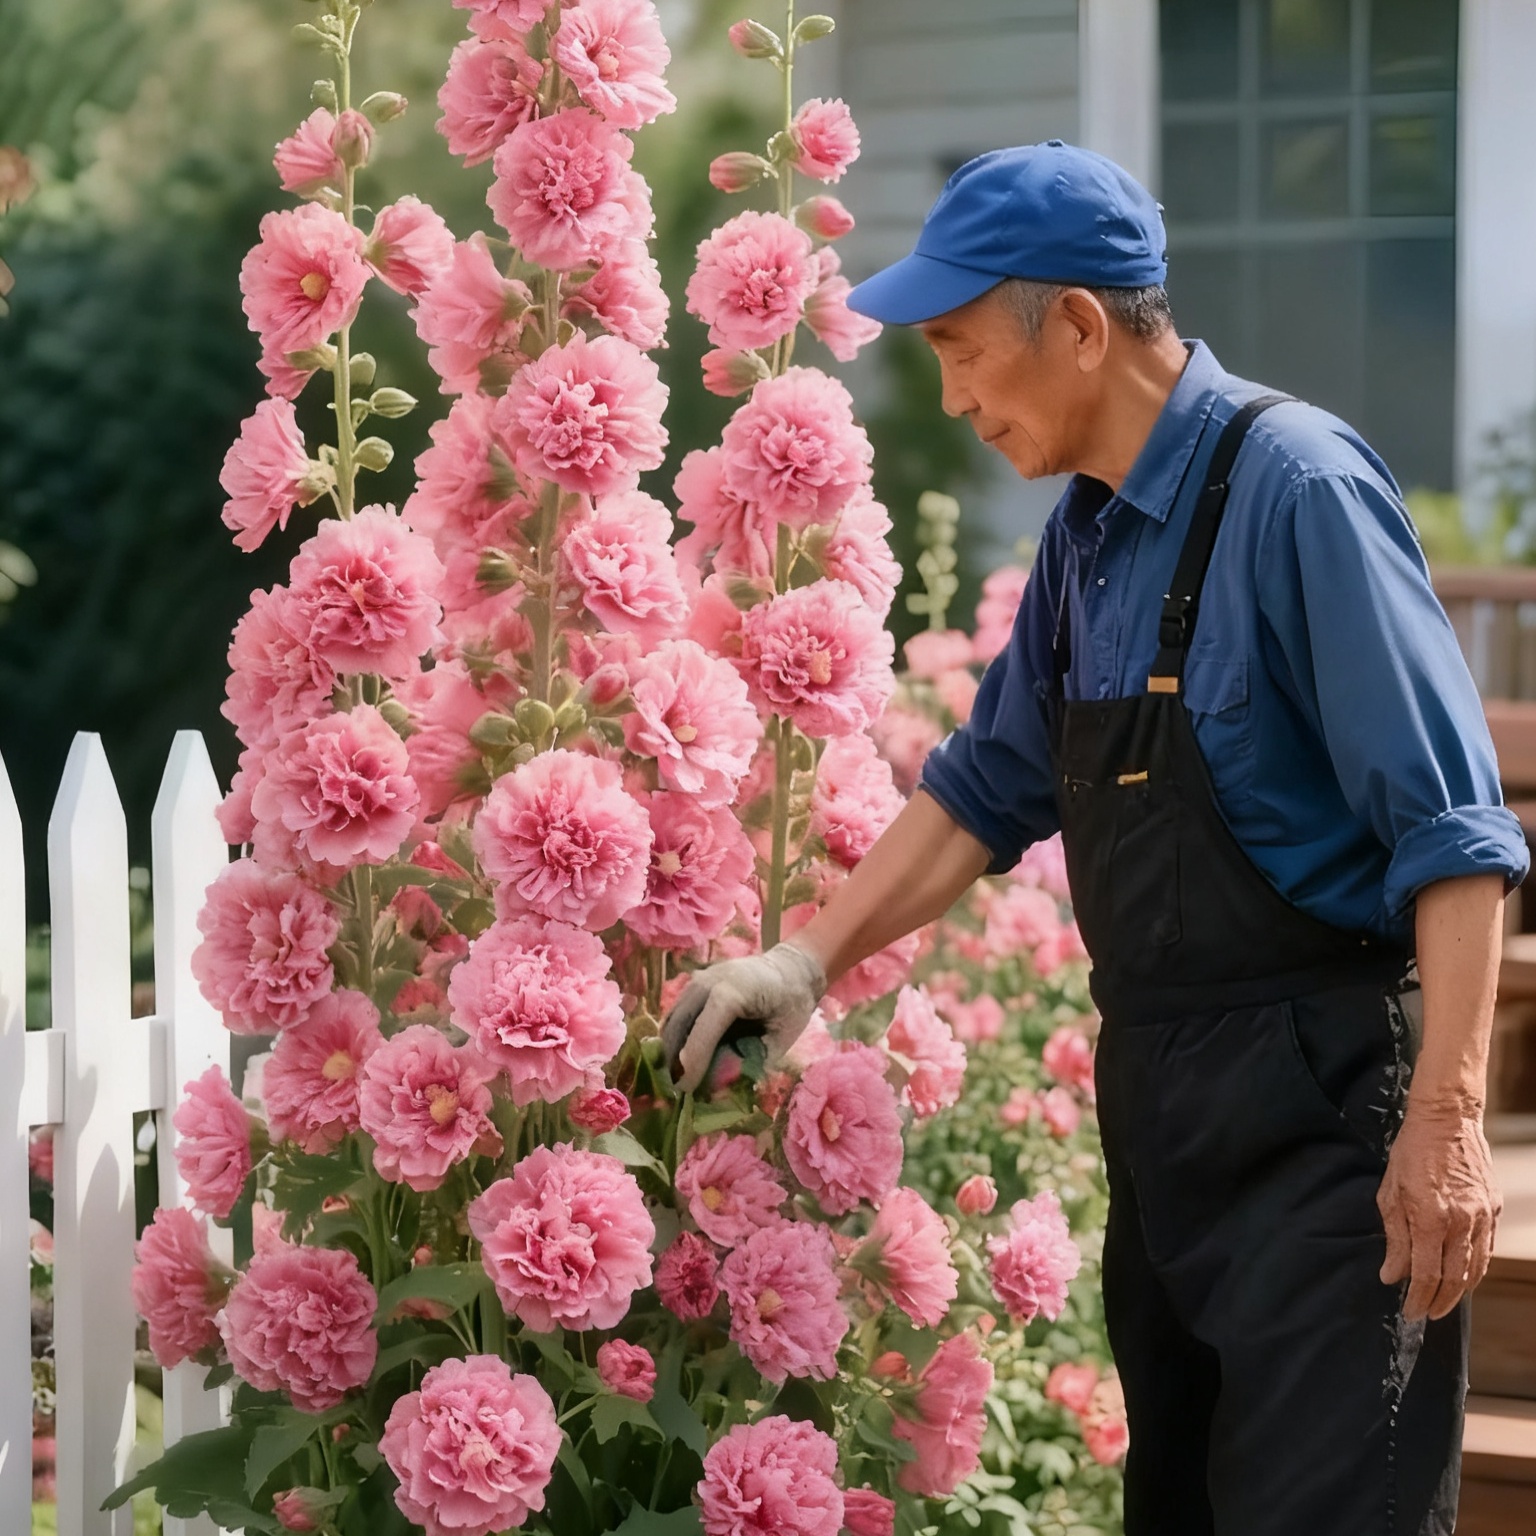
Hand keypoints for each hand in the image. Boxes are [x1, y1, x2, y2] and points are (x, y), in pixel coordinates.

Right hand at [661, 942, 826, 1093]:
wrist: (792, 968)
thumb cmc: (792, 1004)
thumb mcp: (780, 1038)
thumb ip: (750, 1061)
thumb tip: (719, 1088)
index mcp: (732, 992)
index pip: (702, 1031)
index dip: (691, 1063)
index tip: (685, 1089)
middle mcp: (708, 981)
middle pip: (678, 1024)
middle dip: (673, 1059)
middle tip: (677, 1090)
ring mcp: (698, 980)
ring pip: (672, 1019)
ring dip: (670, 1049)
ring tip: (677, 1077)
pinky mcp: (694, 984)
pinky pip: (677, 1013)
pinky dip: (676, 1036)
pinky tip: (681, 1058)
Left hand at [1377, 1099, 1500, 1320]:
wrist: (1447, 1121)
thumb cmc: (1411, 1154)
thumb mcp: (1390, 1193)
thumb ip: (1395, 1237)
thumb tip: (1391, 1275)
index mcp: (1430, 1216)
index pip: (1427, 1273)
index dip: (1418, 1297)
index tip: (1409, 1311)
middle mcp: (1461, 1221)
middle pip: (1454, 1278)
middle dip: (1440, 1302)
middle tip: (1426, 1313)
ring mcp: (1482, 1216)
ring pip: (1475, 1268)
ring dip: (1459, 1291)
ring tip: (1443, 1302)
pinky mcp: (1493, 1209)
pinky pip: (1485, 1249)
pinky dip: (1474, 1268)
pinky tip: (1462, 1275)